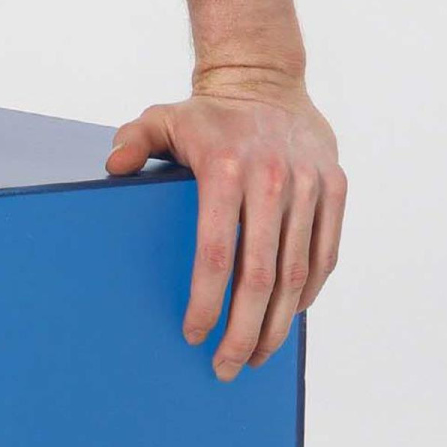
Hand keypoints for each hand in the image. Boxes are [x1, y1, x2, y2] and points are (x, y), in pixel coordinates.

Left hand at [105, 77, 345, 379]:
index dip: (206, 302)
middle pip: (260, 276)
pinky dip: (309, 293)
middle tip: (226, 367)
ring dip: (278, 324)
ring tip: (256, 356)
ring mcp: (309, 185)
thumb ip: (133, 142)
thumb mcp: (162, 118)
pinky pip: (325, 254)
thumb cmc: (207, 114)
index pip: (216, 253)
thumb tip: (111, 168)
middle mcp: (272, 180)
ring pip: (297, 274)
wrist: (266, 79)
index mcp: (225, 169)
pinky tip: (288, 317)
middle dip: (243, 331)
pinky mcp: (335, 188)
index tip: (193, 335)